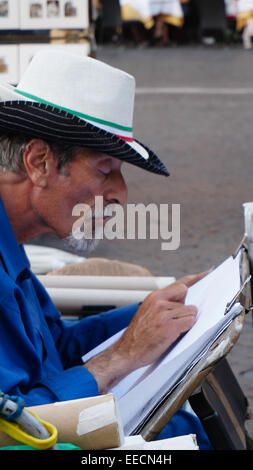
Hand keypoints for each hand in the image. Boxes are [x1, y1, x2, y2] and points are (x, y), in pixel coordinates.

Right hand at [84, 271, 207, 393]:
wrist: (126, 351)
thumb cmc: (138, 334)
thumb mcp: (148, 311)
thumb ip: (164, 303)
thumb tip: (184, 298)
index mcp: (154, 297)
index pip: (180, 284)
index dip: (196, 278)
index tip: (209, 272)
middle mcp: (159, 302)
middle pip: (187, 297)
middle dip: (186, 308)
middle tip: (177, 318)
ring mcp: (164, 313)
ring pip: (190, 312)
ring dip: (185, 322)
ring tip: (170, 330)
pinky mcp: (170, 326)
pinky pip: (189, 322)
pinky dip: (185, 329)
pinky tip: (173, 334)